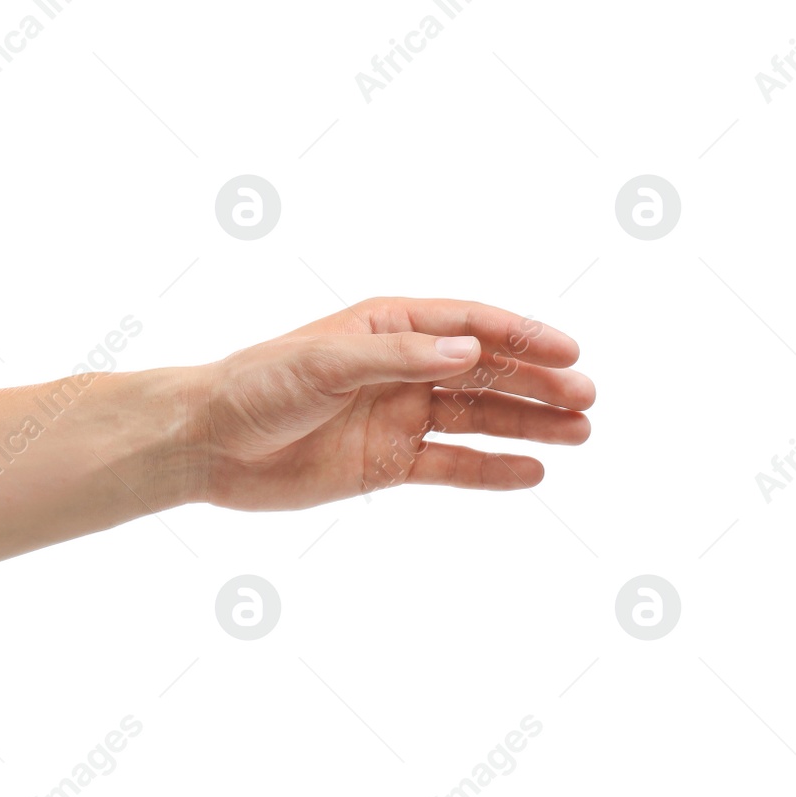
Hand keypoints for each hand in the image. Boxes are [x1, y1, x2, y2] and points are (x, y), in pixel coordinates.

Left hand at [195, 297, 594, 509]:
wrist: (209, 444)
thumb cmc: (256, 385)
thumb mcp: (323, 362)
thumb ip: (397, 357)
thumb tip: (469, 351)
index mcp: (386, 327)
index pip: (468, 325)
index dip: (521, 336)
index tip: (569, 352)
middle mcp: (399, 368)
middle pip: (484, 372)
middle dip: (537, 382)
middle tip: (586, 398)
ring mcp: (396, 416)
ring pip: (477, 418)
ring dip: (527, 423)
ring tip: (579, 432)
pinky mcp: (385, 463)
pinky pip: (451, 465)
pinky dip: (491, 470)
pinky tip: (533, 472)